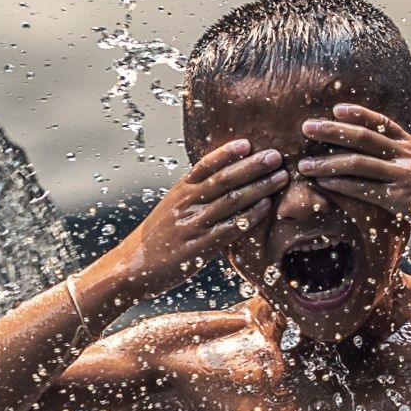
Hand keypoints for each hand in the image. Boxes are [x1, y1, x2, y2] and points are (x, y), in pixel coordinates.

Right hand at [91, 137, 292, 302]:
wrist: (130, 268)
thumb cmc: (156, 239)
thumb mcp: (171, 209)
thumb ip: (193, 195)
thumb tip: (221, 181)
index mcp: (179, 192)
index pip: (204, 165)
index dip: (226, 153)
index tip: (247, 142)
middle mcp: (186, 204)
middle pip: (224, 179)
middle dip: (252, 166)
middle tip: (276, 155)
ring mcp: (192, 225)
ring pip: (231, 200)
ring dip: (259, 187)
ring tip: (280, 177)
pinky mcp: (198, 247)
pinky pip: (229, 228)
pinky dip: (249, 216)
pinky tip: (266, 208)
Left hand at [288, 104, 410, 262]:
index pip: (383, 123)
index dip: (358, 114)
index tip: (337, 108)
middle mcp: (407, 156)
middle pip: (363, 136)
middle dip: (332, 131)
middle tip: (307, 127)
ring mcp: (404, 175)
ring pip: (358, 163)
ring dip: (327, 162)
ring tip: (304, 165)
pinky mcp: (401, 198)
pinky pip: (365, 189)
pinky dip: (341, 186)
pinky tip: (324, 185)